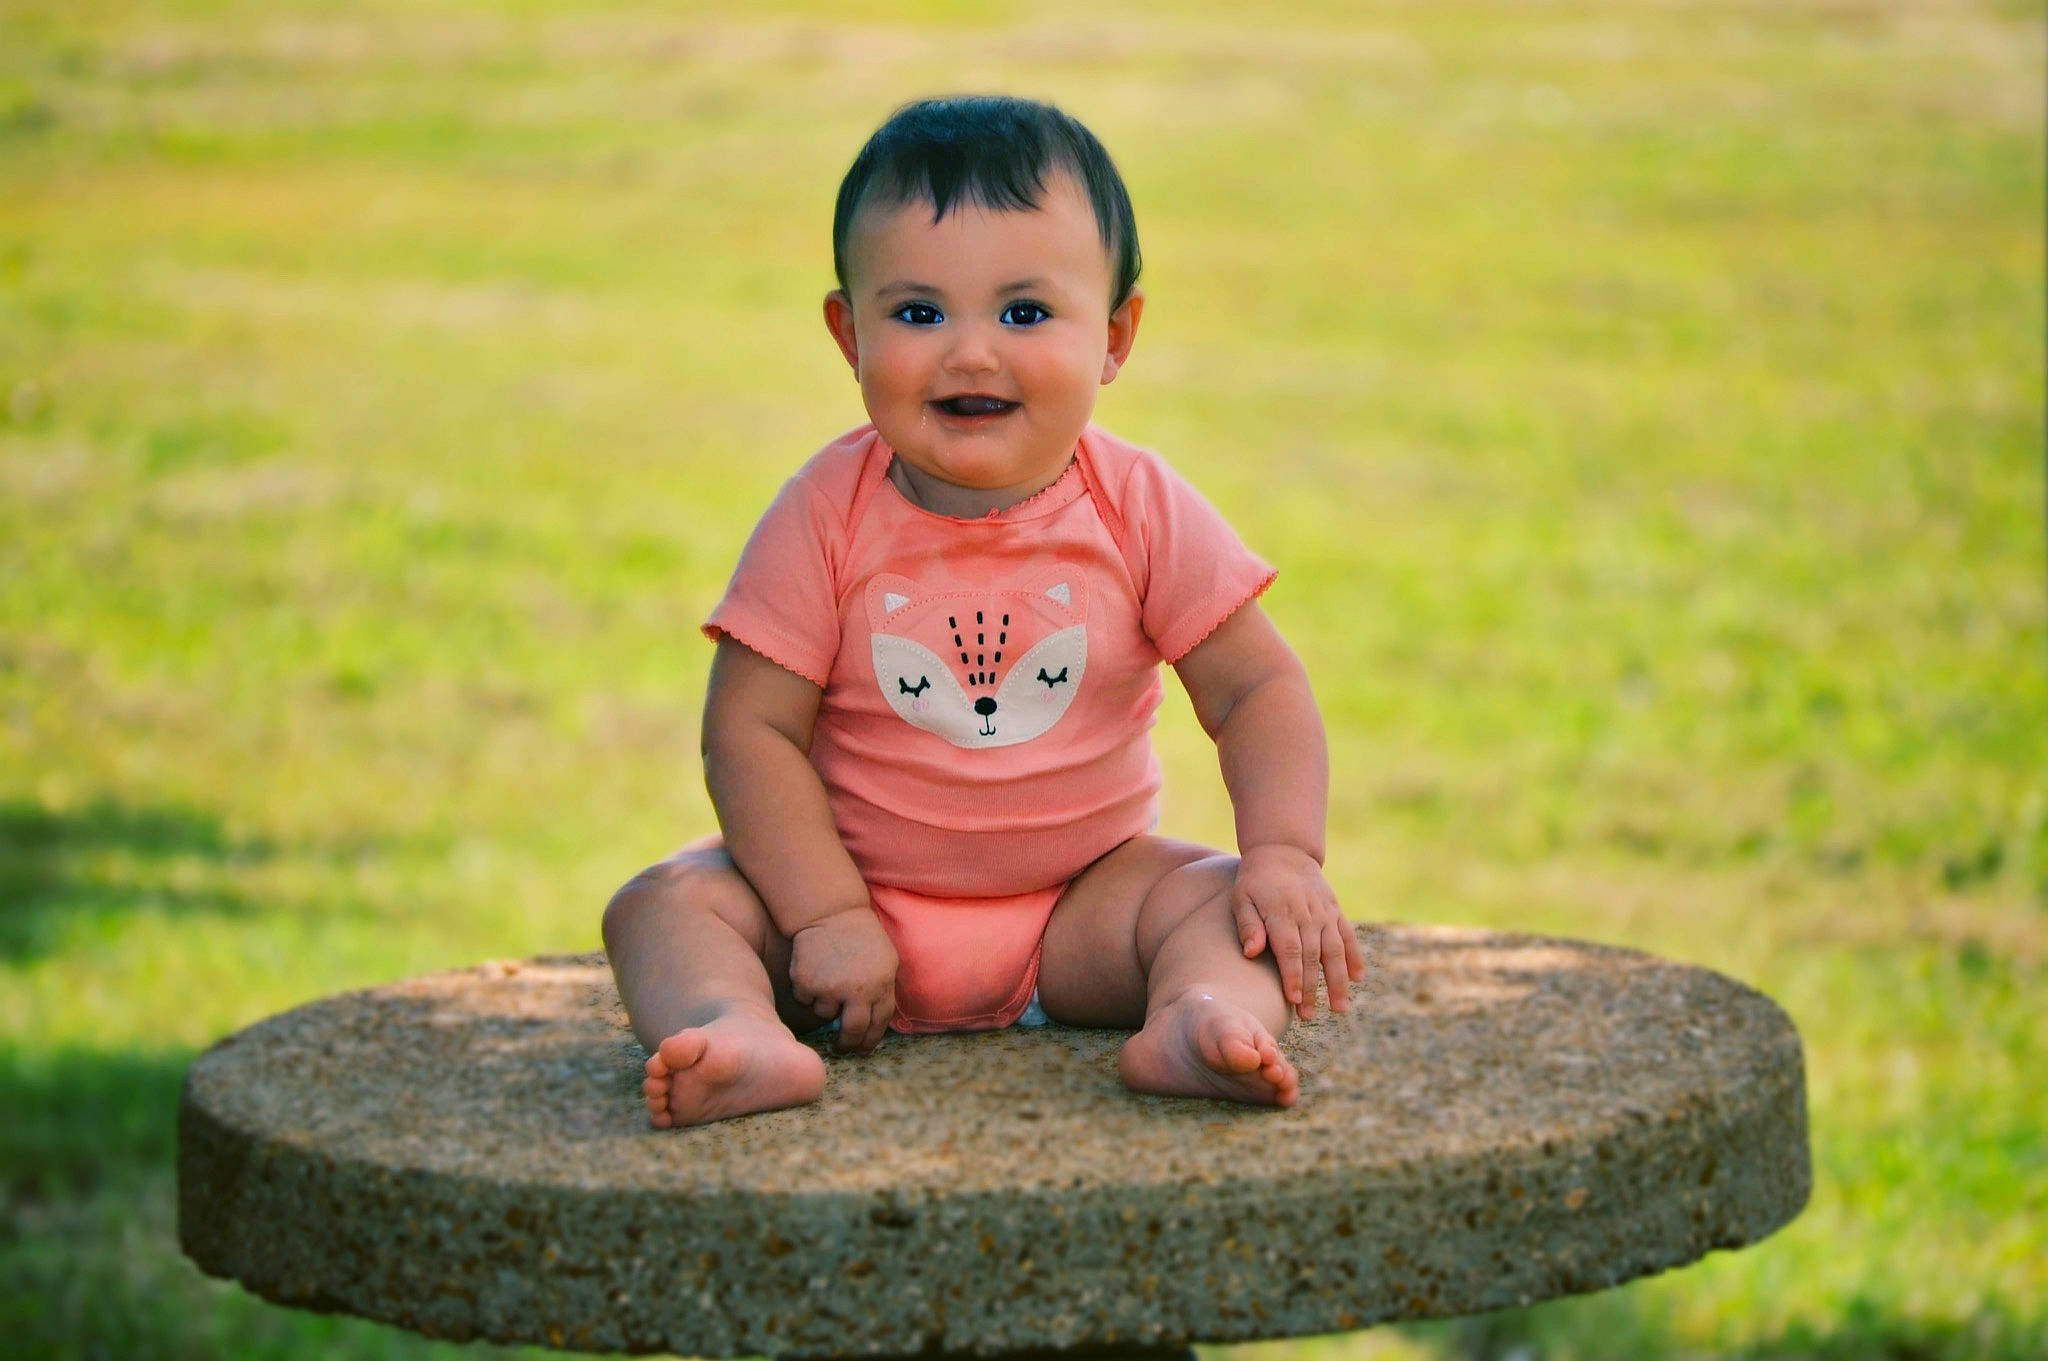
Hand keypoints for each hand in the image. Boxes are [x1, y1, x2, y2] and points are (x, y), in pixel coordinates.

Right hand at [788, 906, 897, 1051]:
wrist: (832, 912)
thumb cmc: (862, 938)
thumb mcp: (887, 961)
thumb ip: (884, 991)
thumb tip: (876, 1025)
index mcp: (880, 985)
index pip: (878, 1024)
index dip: (869, 1041)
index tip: (862, 1049)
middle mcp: (856, 991)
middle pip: (852, 1032)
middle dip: (847, 1045)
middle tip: (841, 1048)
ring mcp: (829, 987)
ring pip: (824, 1014)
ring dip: (824, 1005)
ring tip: (827, 979)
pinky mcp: (806, 982)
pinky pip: (805, 999)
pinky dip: (807, 991)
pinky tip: (814, 970)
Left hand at [1230, 844, 1363, 1019]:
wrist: (1283, 851)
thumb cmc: (1255, 881)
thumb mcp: (1242, 898)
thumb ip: (1248, 925)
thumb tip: (1252, 953)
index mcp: (1282, 914)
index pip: (1290, 950)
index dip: (1293, 976)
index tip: (1293, 1000)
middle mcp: (1307, 915)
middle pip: (1312, 957)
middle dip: (1312, 988)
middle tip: (1308, 1016)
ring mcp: (1325, 913)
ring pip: (1335, 951)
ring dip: (1338, 981)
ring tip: (1339, 1008)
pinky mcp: (1336, 911)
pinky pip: (1348, 936)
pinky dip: (1355, 957)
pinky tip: (1359, 978)